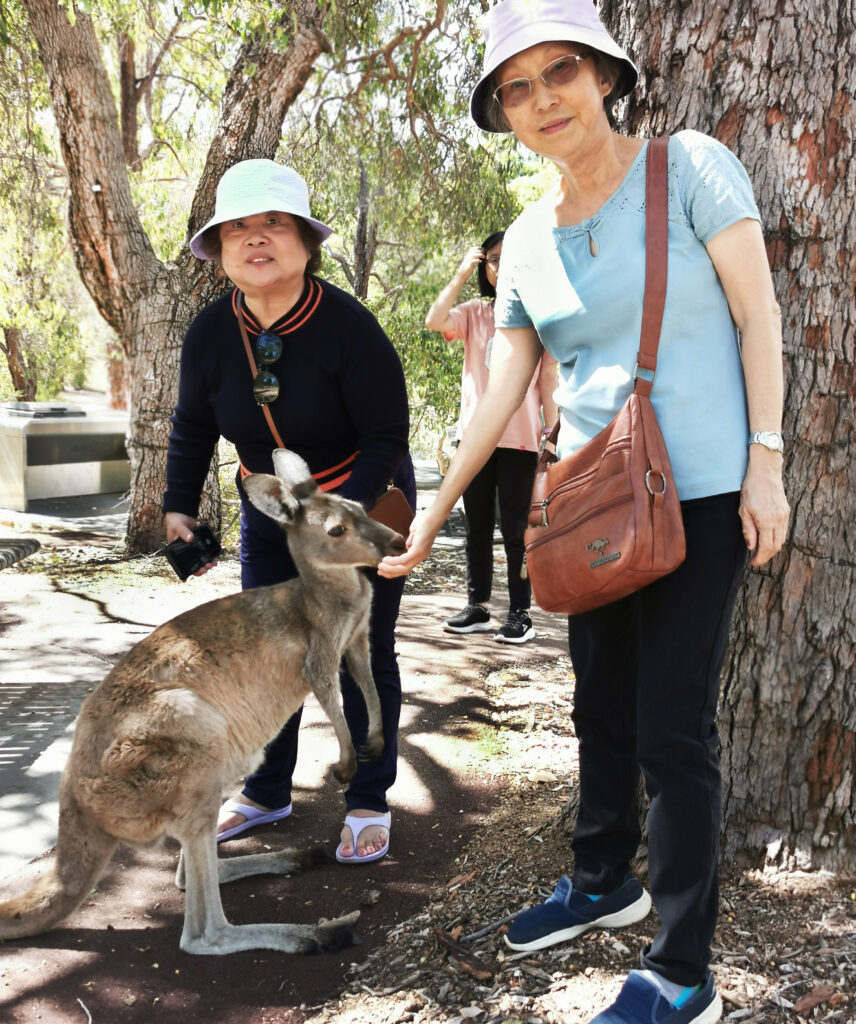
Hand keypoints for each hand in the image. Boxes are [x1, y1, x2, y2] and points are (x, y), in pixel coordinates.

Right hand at [163, 511, 217, 576]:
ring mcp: (191, 550)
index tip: (200, 570)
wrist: (182, 514)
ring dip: (206, 563)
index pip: (183, 566)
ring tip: (213, 563)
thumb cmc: (175, 522)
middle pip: (193, 565)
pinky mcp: (197, 545)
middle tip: (209, 566)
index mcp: (175, 552)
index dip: (191, 571)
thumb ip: (184, 532)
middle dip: (201, 568)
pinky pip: (203, 552)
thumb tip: (190, 539)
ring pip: (199, 560)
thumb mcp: (178, 527)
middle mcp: (183, 553)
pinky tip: (214, 557)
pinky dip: (208, 555)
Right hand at [377, 510, 441, 577]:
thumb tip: (405, 547)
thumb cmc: (426, 521)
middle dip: (391, 572)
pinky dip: (394, 561)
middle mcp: (421, 556)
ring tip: (380, 567)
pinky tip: (386, 559)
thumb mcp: (415, 534)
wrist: (435, 514)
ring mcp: (421, 554)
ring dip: (391, 569)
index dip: (395, 569)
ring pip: (404, 568)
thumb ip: (410, 542)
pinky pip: (404, 559)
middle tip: (380, 572)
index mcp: (420, 553)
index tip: (384, 569)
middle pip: (405, 570)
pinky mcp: (419, 550)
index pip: (407, 566)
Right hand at [454, 246, 484, 282]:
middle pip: (474, 251)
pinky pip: (474, 261)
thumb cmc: (466, 269)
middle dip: (480, 251)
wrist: (462, 274)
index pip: (472, 249)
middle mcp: (467, 257)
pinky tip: (481, 261)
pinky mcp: (469, 265)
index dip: (478, 248)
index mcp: (467, 256)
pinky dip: (478, 260)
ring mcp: (468, 260)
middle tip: (484, 253)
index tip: (482, 249)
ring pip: (474, 255)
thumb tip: (477, 257)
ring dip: (480, 255)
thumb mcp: (469, 262)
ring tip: (484, 257)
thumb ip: (472, 259)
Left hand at [738, 452, 789, 566]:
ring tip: (762, 551)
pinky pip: (784, 531)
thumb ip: (748, 530)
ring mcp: (784, 516)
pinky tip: (768, 539)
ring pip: (782, 539)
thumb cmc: (751, 490)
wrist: (765, 473)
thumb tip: (751, 547)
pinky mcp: (786, 512)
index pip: (766, 547)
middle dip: (767, 556)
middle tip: (757, 559)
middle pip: (776, 546)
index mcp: (766, 521)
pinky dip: (777, 538)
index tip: (754, 562)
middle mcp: (778, 520)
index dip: (760, 558)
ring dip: (773, 548)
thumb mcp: (743, 510)